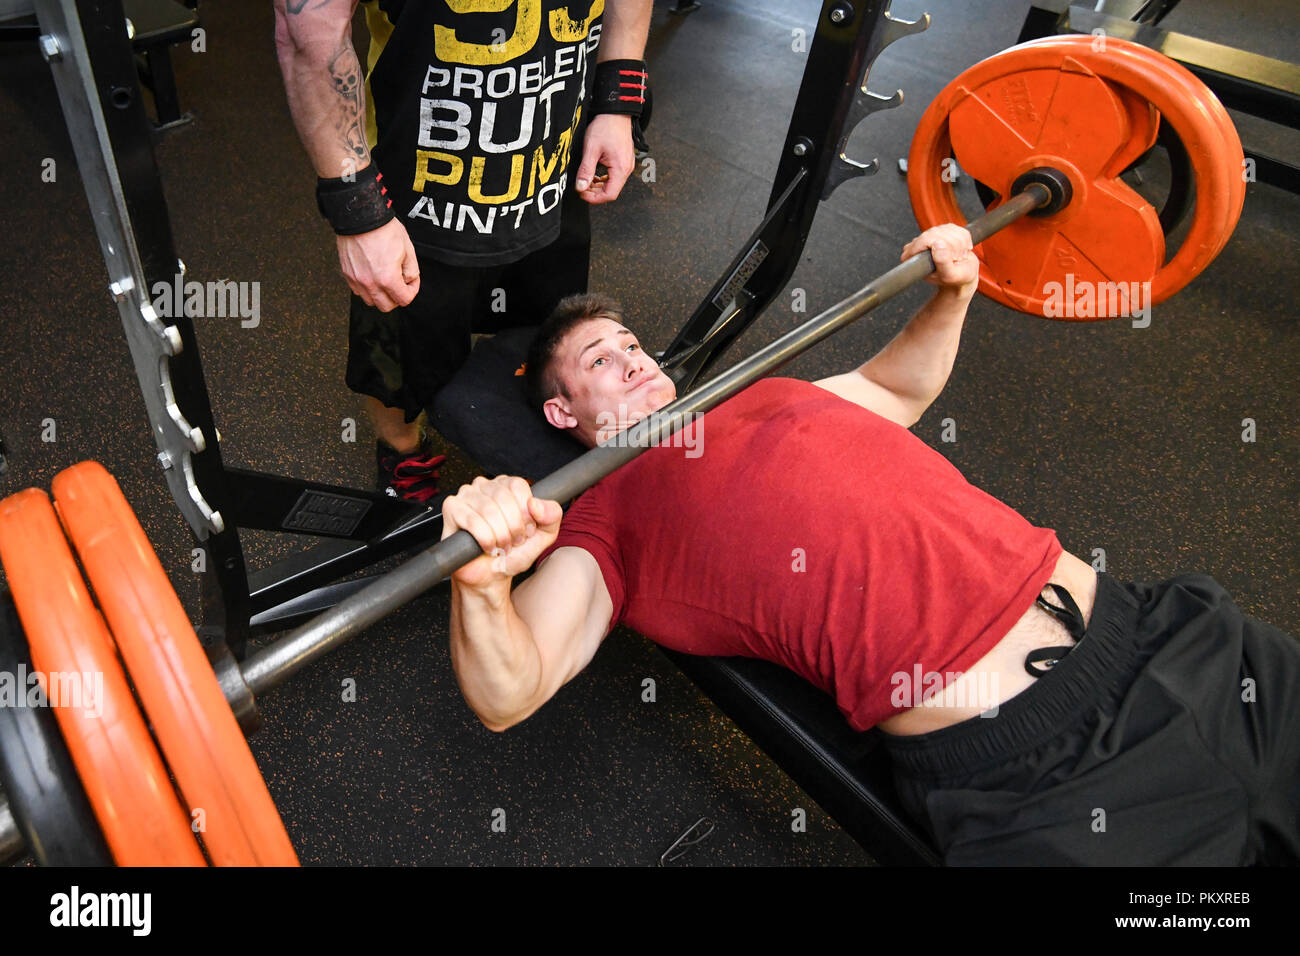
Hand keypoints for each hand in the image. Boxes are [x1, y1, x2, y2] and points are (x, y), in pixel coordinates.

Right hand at [337, 218, 420, 311]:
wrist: (360, 216)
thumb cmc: (383, 229)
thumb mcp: (407, 249)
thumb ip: (411, 270)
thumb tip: (408, 281)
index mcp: (387, 278)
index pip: (404, 300)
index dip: (412, 291)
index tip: (411, 282)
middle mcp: (370, 283)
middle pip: (386, 306)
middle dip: (396, 298)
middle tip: (399, 284)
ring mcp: (356, 280)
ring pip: (371, 301)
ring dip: (380, 295)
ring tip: (384, 279)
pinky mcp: (347, 274)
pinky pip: (358, 291)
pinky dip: (367, 288)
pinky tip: (372, 275)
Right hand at [441, 476, 563, 590]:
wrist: (491, 575)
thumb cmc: (513, 553)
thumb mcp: (544, 535)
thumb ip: (552, 516)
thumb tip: (536, 503)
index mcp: (506, 486)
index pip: (518, 485)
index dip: (525, 512)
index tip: (527, 530)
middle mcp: (485, 486)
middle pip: (503, 497)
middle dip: (513, 527)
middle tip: (513, 542)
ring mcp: (466, 495)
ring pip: (489, 510)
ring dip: (500, 536)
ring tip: (501, 546)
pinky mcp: (452, 509)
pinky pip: (473, 521)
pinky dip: (485, 539)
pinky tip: (488, 547)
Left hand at [575, 113, 635, 203]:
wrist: (616, 112)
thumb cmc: (606, 126)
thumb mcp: (591, 149)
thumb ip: (586, 170)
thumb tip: (580, 187)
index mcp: (621, 168)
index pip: (609, 194)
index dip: (594, 198)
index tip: (582, 194)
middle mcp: (626, 169)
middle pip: (611, 191)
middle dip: (595, 192)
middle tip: (581, 187)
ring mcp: (626, 165)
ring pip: (612, 184)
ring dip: (598, 186)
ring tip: (586, 181)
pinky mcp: (624, 160)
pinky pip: (614, 176)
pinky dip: (604, 178)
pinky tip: (595, 174)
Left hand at [902, 224, 979, 295]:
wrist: (963, 278)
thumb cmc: (954, 280)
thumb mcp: (949, 275)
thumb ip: (942, 262)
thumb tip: (938, 244)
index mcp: (913, 256)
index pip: (925, 239)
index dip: (942, 246)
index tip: (951, 259)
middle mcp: (919, 245)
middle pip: (937, 232)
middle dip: (952, 245)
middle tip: (955, 259)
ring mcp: (930, 236)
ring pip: (948, 229)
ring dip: (959, 243)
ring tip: (957, 256)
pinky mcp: (942, 231)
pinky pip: (956, 228)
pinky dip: (964, 239)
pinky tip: (960, 250)